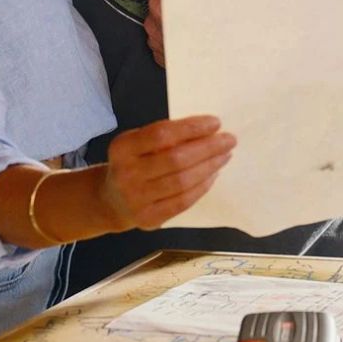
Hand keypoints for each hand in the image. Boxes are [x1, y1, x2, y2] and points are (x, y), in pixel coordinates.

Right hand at [102, 115, 235, 229]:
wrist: (112, 200)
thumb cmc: (133, 163)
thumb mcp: (137, 143)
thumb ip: (164, 136)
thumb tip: (207, 130)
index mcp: (122, 148)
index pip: (161, 134)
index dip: (191, 128)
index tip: (215, 123)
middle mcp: (127, 174)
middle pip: (176, 159)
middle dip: (208, 148)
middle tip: (229, 140)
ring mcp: (137, 199)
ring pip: (183, 181)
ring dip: (209, 167)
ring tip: (225, 156)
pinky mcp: (149, 218)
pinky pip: (183, 201)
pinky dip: (202, 187)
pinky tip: (213, 175)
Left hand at [144, 0, 209, 66]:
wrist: (214, 72)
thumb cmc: (213, 32)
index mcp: (161, 3)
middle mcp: (153, 21)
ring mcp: (155, 40)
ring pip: (162, 16)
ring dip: (176, 9)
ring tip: (197, 10)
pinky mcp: (161, 55)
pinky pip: (165, 34)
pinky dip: (175, 28)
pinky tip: (193, 30)